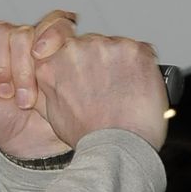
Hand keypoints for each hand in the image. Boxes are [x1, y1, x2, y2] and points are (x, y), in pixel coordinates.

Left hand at [0, 9, 80, 159]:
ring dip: (22, 70)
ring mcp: (32, 42)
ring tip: (24, 97)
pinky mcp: (58, 44)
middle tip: (3, 92)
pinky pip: (57, 24)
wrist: (35, 143)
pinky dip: (51, 40)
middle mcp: (5, 42)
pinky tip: (45, 65)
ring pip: (23, 33)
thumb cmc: (1, 122)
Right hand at [37, 28, 169, 152]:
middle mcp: (75, 50)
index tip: (86, 75)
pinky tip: (137, 87)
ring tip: (123, 91)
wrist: (118, 147)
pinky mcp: (134, 49)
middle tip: (108, 89)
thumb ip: (49, 88)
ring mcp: (106, 47)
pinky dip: (141, 66)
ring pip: (114, 45)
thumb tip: (52, 80)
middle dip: (99, 62)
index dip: (77, 64)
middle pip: (89, 44)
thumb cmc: (89, 136)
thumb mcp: (53, 113)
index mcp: (51, 65)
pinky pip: (139, 50)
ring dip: (120, 63)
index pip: (63, 49)